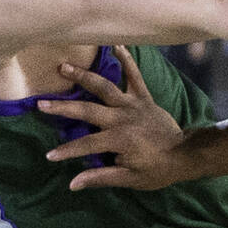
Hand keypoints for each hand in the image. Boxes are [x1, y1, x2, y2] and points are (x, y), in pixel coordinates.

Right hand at [36, 49, 191, 190]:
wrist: (186, 154)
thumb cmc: (157, 170)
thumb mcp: (129, 179)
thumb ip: (100, 178)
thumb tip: (73, 183)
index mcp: (119, 139)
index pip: (86, 144)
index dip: (67, 151)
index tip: (49, 155)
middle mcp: (123, 118)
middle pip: (88, 110)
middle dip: (63, 107)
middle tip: (41, 102)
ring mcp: (133, 104)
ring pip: (105, 87)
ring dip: (84, 76)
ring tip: (64, 66)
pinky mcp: (143, 97)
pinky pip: (135, 76)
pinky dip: (127, 59)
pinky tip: (115, 43)